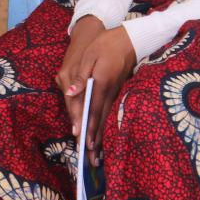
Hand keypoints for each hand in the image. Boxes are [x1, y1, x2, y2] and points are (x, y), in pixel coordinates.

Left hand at [57, 17, 135, 165]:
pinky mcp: (116, 92)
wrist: (129, 40)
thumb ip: (80, 76)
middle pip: (99, 118)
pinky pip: (108, 112)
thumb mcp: (89, 56)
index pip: (91, 109)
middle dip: (94, 139)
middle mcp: (109, 92)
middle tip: (91, 159)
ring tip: (96, 154)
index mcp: (101, 84)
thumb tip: (70, 93)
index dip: (86, 126)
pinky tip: (101, 135)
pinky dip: (104, 125)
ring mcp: (114, 93)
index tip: (82, 142)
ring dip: (100, 136)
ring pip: (105, 118)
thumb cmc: (105, 45)